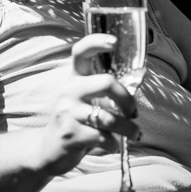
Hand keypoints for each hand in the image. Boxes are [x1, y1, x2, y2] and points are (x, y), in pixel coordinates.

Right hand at [34, 34, 141, 175]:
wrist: (49, 151)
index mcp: (76, 78)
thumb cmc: (78, 121)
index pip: (81, 52)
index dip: (97, 42)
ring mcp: (67, 112)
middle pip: (106, 83)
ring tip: (135, 134)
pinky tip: (114, 145)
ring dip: (128, 128)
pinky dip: (114, 143)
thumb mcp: (88, 100)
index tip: (114, 41)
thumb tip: (141, 76)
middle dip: (127, 100)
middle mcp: (69, 91)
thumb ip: (108, 90)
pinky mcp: (69, 134)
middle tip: (133, 113)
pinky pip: (103, 137)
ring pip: (109, 117)